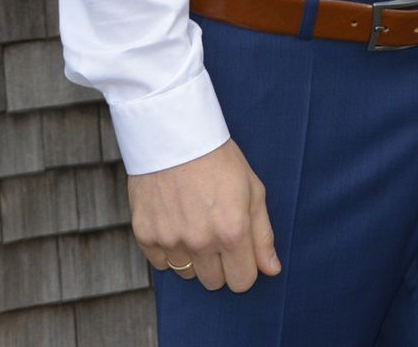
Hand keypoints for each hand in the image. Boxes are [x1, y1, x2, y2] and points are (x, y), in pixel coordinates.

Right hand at [129, 139, 281, 292]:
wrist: (174, 134)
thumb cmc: (219, 160)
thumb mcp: (253, 191)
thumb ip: (263, 235)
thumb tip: (271, 270)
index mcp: (232, 231)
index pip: (242, 282)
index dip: (244, 269)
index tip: (240, 252)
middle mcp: (200, 241)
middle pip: (214, 282)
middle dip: (219, 265)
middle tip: (216, 233)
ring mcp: (170, 240)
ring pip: (187, 274)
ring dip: (193, 257)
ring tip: (194, 223)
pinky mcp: (145, 235)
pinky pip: (160, 263)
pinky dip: (169, 250)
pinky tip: (174, 222)